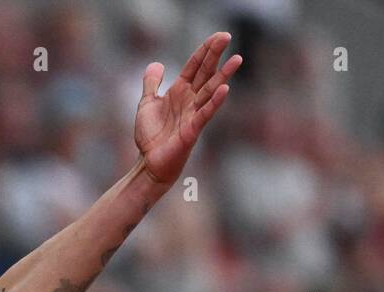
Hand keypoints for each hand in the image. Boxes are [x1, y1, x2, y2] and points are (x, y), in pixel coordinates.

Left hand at [135, 32, 241, 186]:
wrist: (149, 163)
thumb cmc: (151, 136)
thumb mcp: (146, 104)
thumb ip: (151, 84)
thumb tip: (157, 64)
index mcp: (180, 91)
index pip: (195, 66)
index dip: (204, 50)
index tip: (219, 36)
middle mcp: (190, 100)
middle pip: (205, 72)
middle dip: (215, 55)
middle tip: (227, 36)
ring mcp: (193, 114)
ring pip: (210, 90)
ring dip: (223, 75)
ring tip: (237, 59)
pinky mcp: (193, 130)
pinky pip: (205, 113)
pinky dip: (215, 102)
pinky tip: (225, 89)